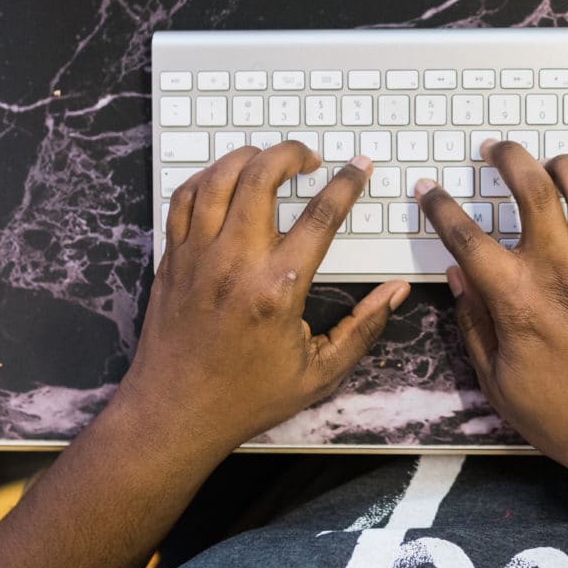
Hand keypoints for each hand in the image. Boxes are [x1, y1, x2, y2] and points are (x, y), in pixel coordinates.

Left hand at [122, 142, 408, 451]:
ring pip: (219, 178)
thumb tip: (396, 291)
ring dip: (249, 157)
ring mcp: (197, 256)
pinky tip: (226, 179)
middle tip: (311, 158)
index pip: (320, 216)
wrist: (174, 414)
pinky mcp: (172, 259)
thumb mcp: (320, 373)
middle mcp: (234, 262)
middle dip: (292, 154)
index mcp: (277, 289)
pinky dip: (208, 177)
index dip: (346, 183)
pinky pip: (185, 198)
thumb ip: (363, 327)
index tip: (359, 166)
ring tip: (271, 161)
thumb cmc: (247, 397)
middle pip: (261, 177)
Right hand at [415, 141, 567, 476]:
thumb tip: (457, 276)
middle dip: (509, 158)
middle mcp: (560, 272)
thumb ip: (474, 322)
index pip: (467, 237)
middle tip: (497, 149)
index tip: (429, 190)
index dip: (440, 208)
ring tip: (552, 164)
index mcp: (516, 298)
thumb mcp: (497, 380)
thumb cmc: (562, 416)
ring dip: (567, 169)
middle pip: (533, 191)